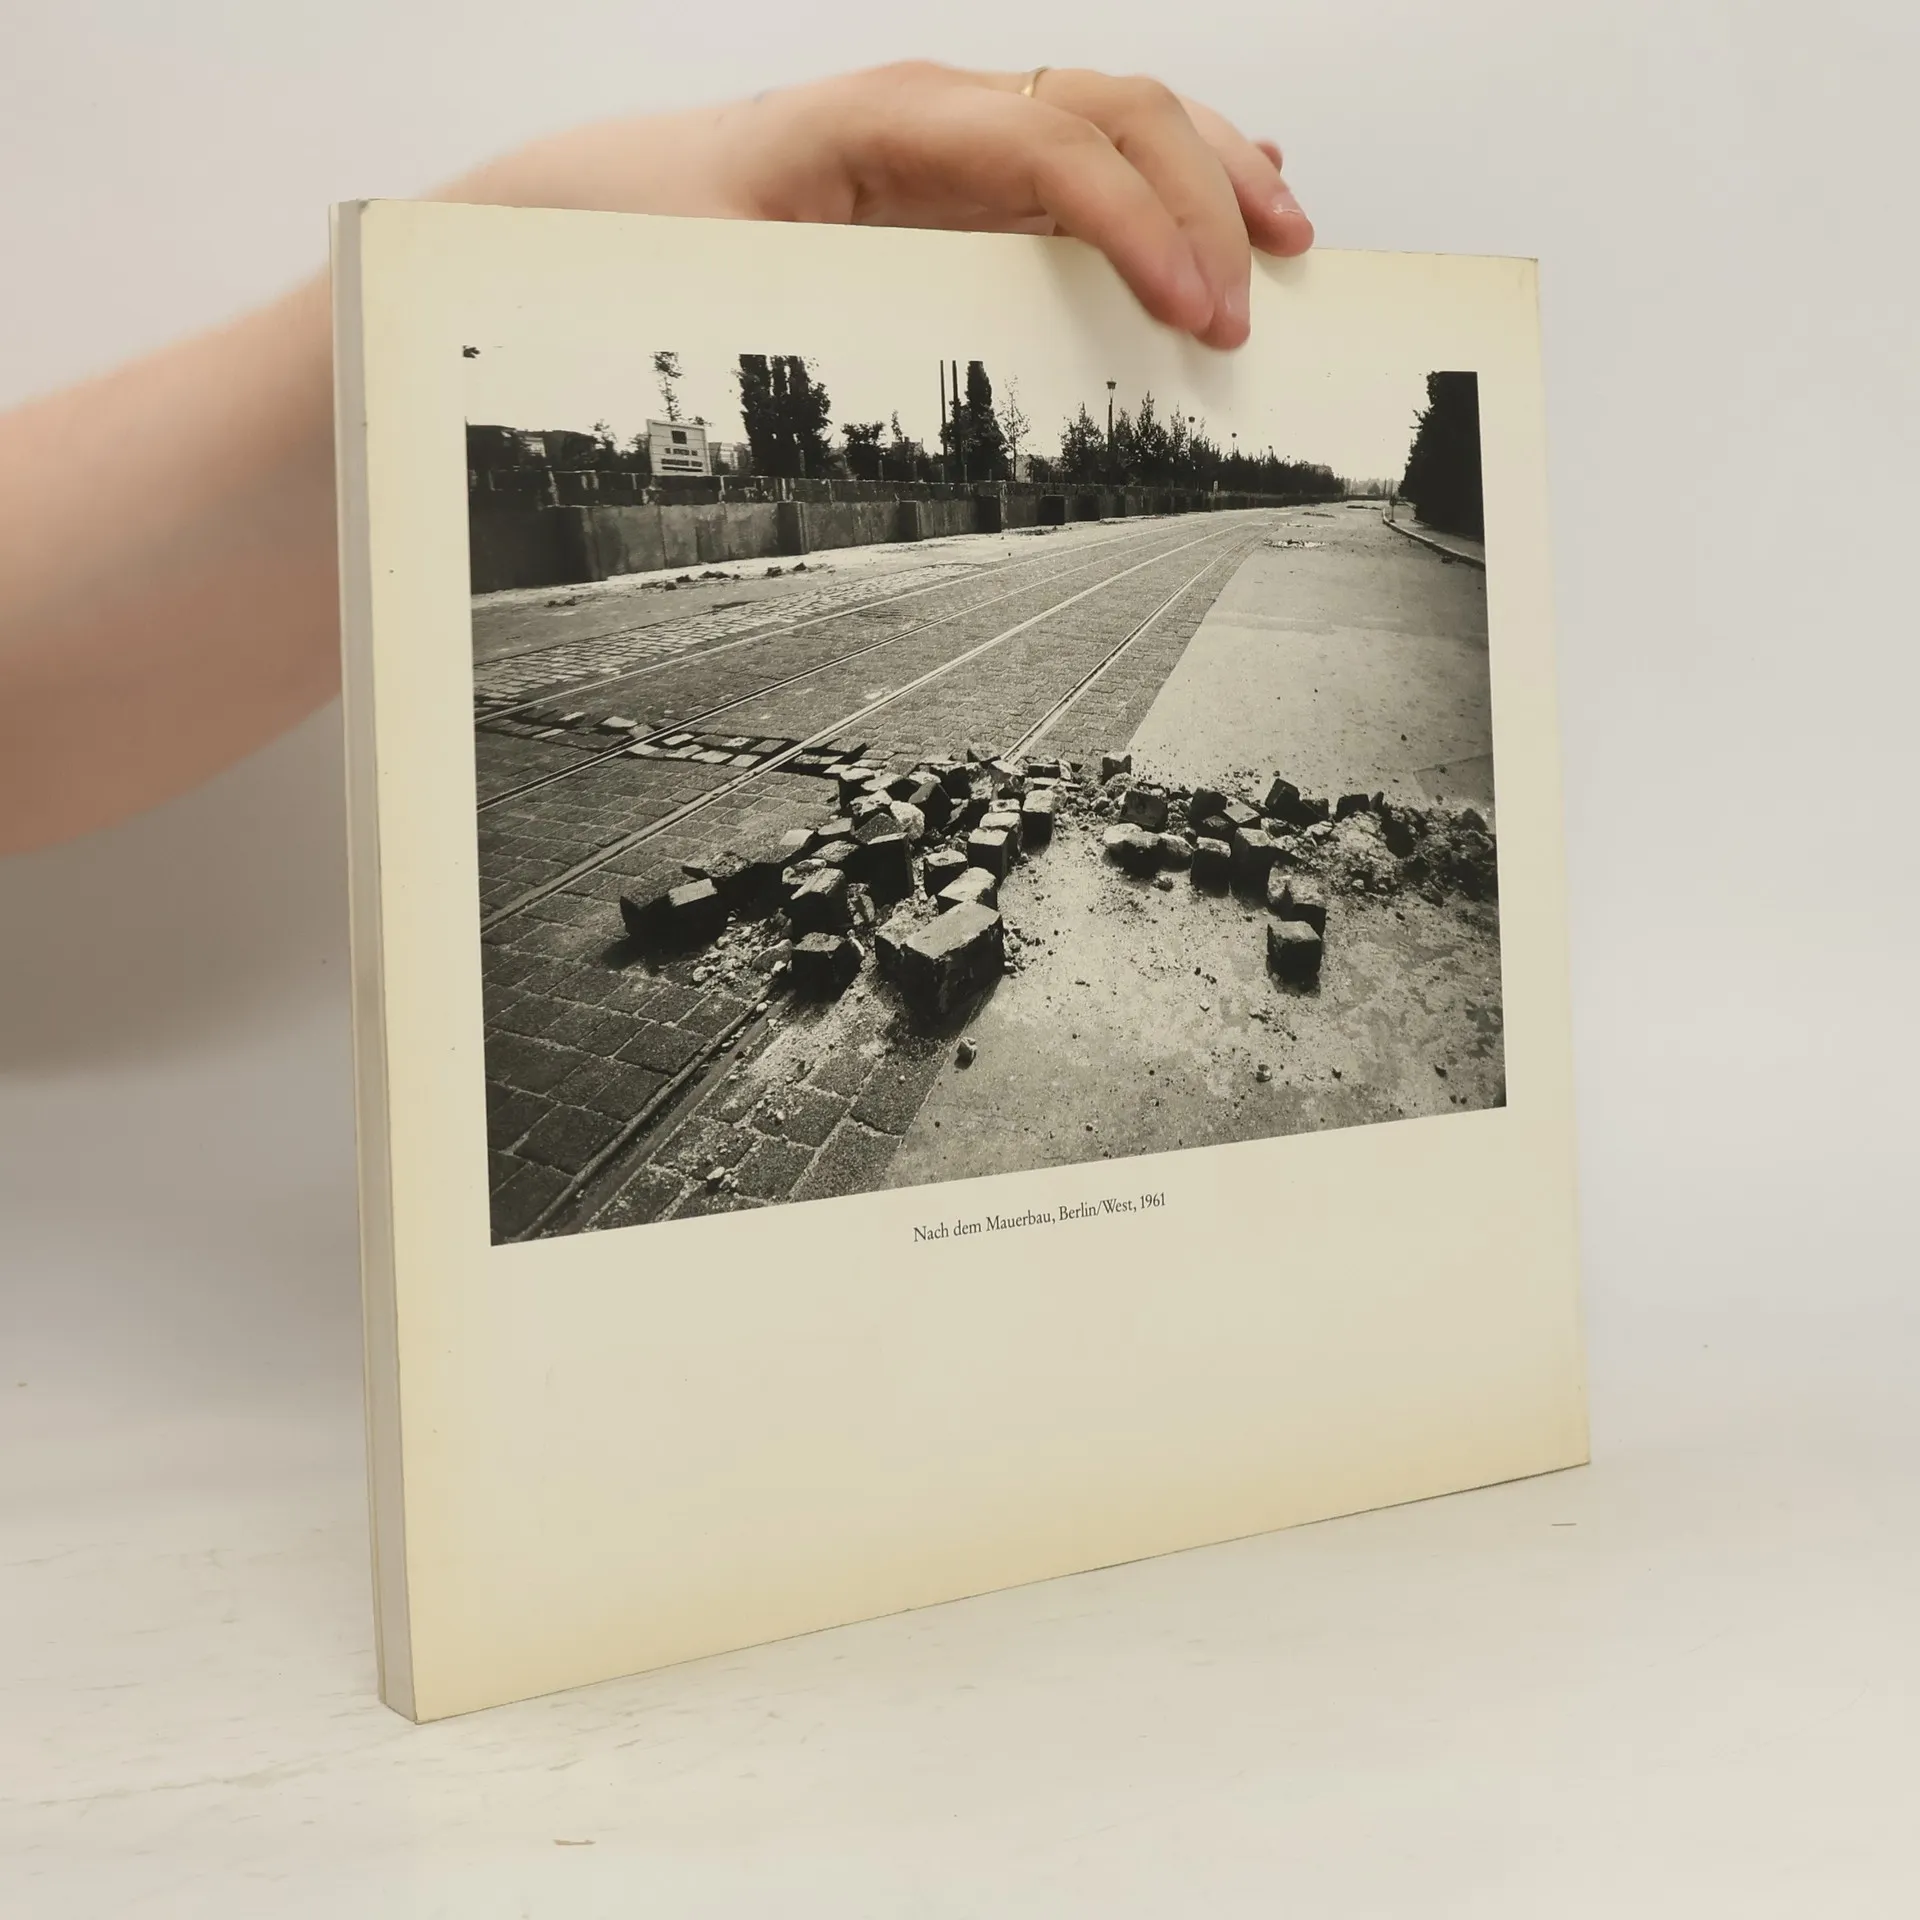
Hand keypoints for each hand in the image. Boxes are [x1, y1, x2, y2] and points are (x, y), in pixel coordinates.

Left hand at [447, 63, 1311, 350]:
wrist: (607, 201)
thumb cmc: (654, 231)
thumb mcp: (713, 275)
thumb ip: (800, 308)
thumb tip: (879, 380)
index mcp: (890, 119)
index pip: (1058, 144)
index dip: (1142, 222)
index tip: (1195, 309)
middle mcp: (944, 109)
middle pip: (1119, 110)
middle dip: (1205, 200)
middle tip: (1245, 312)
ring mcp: (965, 133)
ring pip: (1127, 115)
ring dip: (1218, 171)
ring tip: (1288, 239)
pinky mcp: (973, 173)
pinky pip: (1097, 155)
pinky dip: (1175, 176)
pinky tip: (1237, 195)